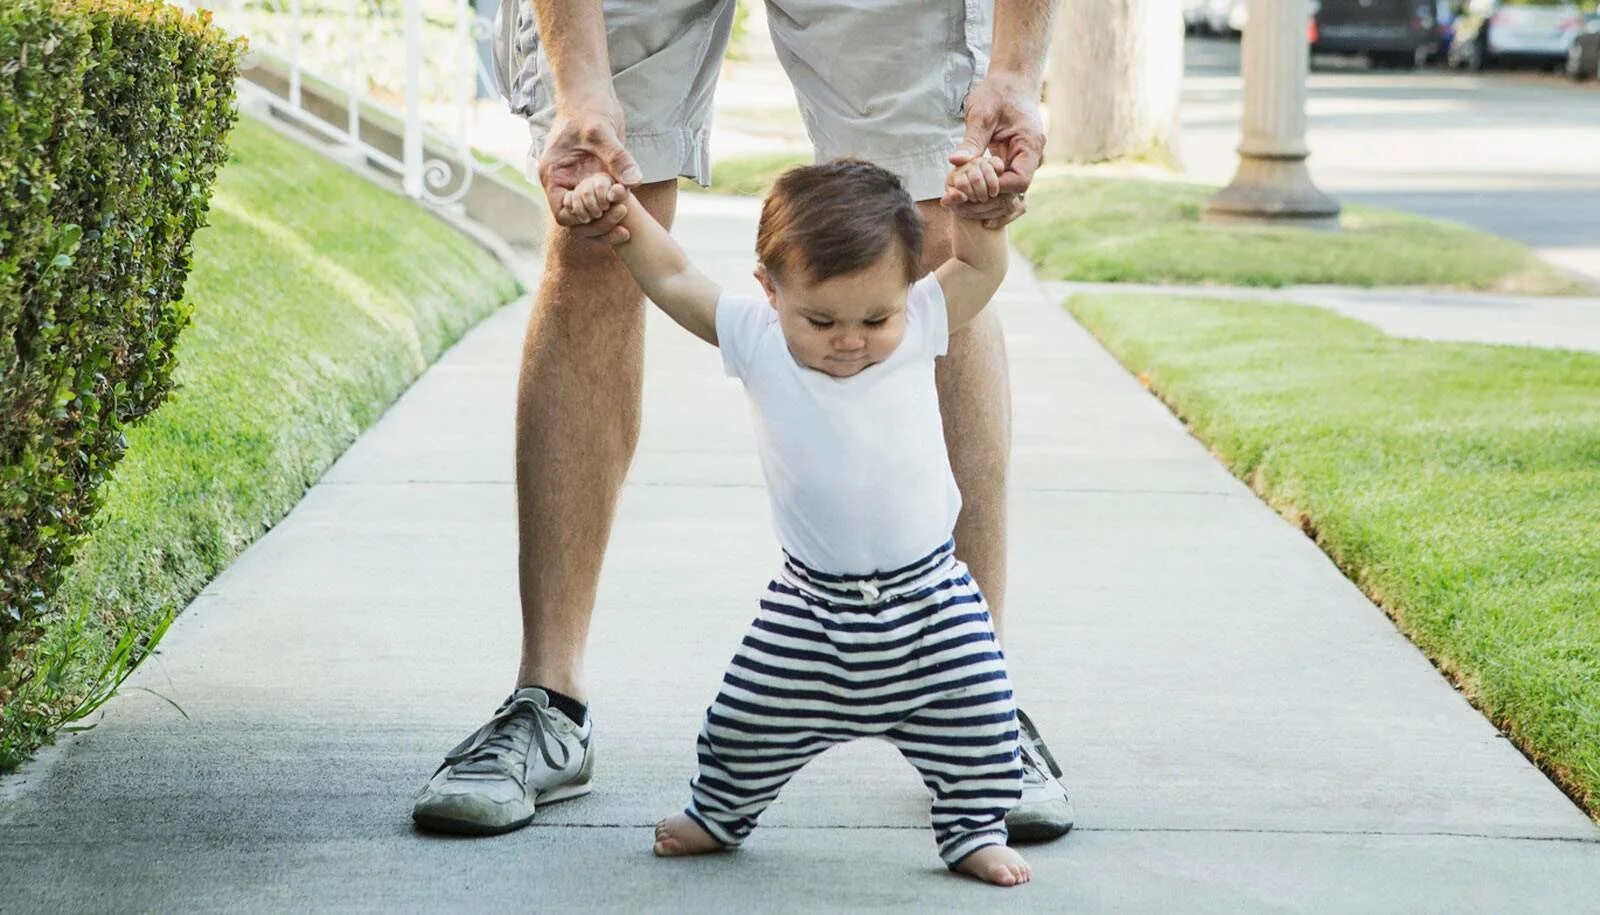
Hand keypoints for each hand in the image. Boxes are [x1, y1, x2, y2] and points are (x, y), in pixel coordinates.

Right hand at [537, 93, 642, 244]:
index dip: (582, 218)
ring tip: (627, 216)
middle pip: (577, 222)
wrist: (592, 94)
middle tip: (622, 215)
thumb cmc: (588, 107)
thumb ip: (617, 157)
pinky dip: (614, 212)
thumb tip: (634, 182)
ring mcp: (580, 184)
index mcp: (554, 175)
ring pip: (591, 219)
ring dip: (608, 222)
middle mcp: (565, 184)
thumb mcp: (601, 131)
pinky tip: (630, 210)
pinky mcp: (597, 182)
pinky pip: (603, 207)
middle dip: (599, 224)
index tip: (603, 209)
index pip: (562, 213)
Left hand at [941, 71, 1044, 228]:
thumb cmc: (998, 92)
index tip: (969, 188)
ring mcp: (1023, 160)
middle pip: (1013, 192)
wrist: (1011, 81)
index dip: (995, 189)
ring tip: (956, 199)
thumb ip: (971, 140)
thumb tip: (954, 161)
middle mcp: (1031, 157)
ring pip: (1007, 191)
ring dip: (983, 197)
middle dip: (985, 199)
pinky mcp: (1012, 160)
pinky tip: (965, 195)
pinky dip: (985, 189)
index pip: (1019, 181)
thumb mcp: (981, 114)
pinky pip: (1002, 182)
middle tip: (956, 200)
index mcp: (1030, 145)